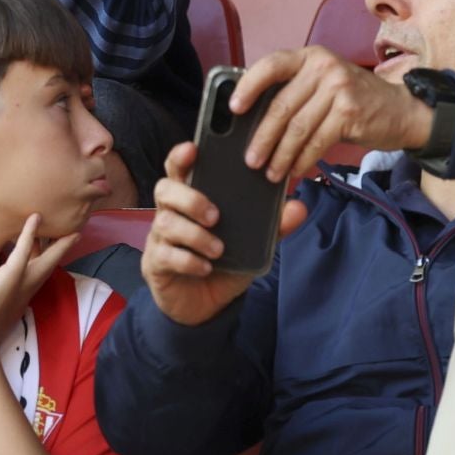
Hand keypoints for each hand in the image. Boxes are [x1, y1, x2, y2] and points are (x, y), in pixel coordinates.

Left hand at [0, 214, 76, 358]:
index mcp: (20, 299)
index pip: (36, 276)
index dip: (45, 264)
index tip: (52, 254)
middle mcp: (25, 290)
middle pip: (48, 266)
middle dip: (61, 251)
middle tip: (74, 235)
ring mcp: (20, 282)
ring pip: (44, 259)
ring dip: (55, 242)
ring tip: (68, 226)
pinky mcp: (10, 275)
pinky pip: (22, 250)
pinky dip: (29, 233)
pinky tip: (35, 217)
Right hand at [142, 143, 307, 326]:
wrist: (204, 306)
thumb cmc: (223, 265)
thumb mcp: (252, 246)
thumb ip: (273, 227)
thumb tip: (298, 207)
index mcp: (191, 200)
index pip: (179, 169)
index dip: (181, 156)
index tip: (193, 149)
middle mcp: (171, 214)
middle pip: (165, 189)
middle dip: (190, 198)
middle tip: (216, 216)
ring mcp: (160, 238)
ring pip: (166, 222)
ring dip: (195, 235)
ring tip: (218, 249)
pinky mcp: (157, 263)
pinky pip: (166, 255)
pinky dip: (189, 260)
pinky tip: (205, 267)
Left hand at [234, 47, 433, 184]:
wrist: (403, 110)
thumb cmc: (354, 99)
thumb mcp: (324, 83)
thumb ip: (295, 91)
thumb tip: (253, 120)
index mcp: (310, 56)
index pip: (271, 64)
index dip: (248, 86)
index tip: (233, 108)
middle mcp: (323, 67)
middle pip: (281, 105)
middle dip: (262, 137)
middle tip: (250, 159)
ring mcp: (338, 89)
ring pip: (297, 127)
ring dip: (280, 155)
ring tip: (270, 172)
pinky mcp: (350, 112)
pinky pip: (317, 141)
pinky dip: (302, 159)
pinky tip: (294, 170)